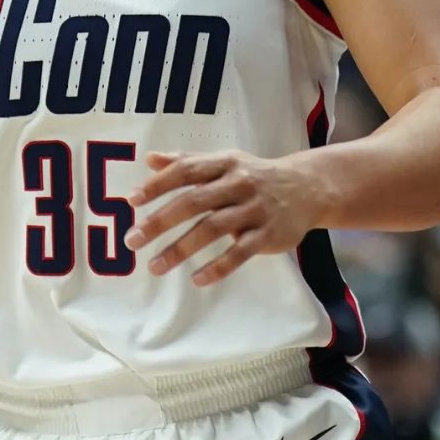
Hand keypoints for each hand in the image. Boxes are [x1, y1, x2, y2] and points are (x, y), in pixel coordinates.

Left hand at [123, 150, 332, 286]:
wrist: (307, 188)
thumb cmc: (254, 175)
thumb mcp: (224, 161)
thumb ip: (187, 161)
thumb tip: (149, 160)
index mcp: (223, 164)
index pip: (185, 171)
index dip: (158, 184)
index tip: (132, 200)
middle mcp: (238, 184)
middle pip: (194, 202)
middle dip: (160, 221)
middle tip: (133, 240)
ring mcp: (254, 210)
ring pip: (213, 229)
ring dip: (181, 249)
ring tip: (155, 266)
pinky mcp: (268, 234)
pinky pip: (240, 253)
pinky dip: (218, 267)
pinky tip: (197, 279)